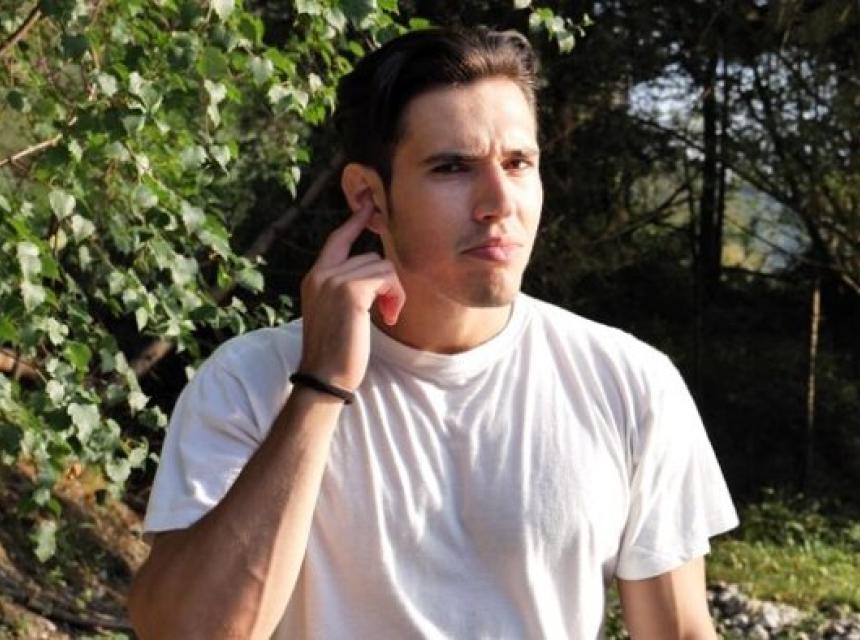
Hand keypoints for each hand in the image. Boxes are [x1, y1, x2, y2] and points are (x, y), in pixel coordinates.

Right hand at [298, 208, 404, 391]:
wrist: (325, 376)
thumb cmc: (335, 353)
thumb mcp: (336, 313)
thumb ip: (347, 290)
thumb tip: (377, 274)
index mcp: (314, 278)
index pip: (338, 240)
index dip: (355, 222)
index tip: (368, 204)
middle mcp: (321, 274)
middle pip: (370, 257)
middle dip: (386, 282)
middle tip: (388, 310)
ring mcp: (333, 280)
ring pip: (381, 266)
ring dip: (392, 292)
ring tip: (386, 315)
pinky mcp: (350, 290)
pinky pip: (387, 277)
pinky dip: (395, 296)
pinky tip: (389, 316)